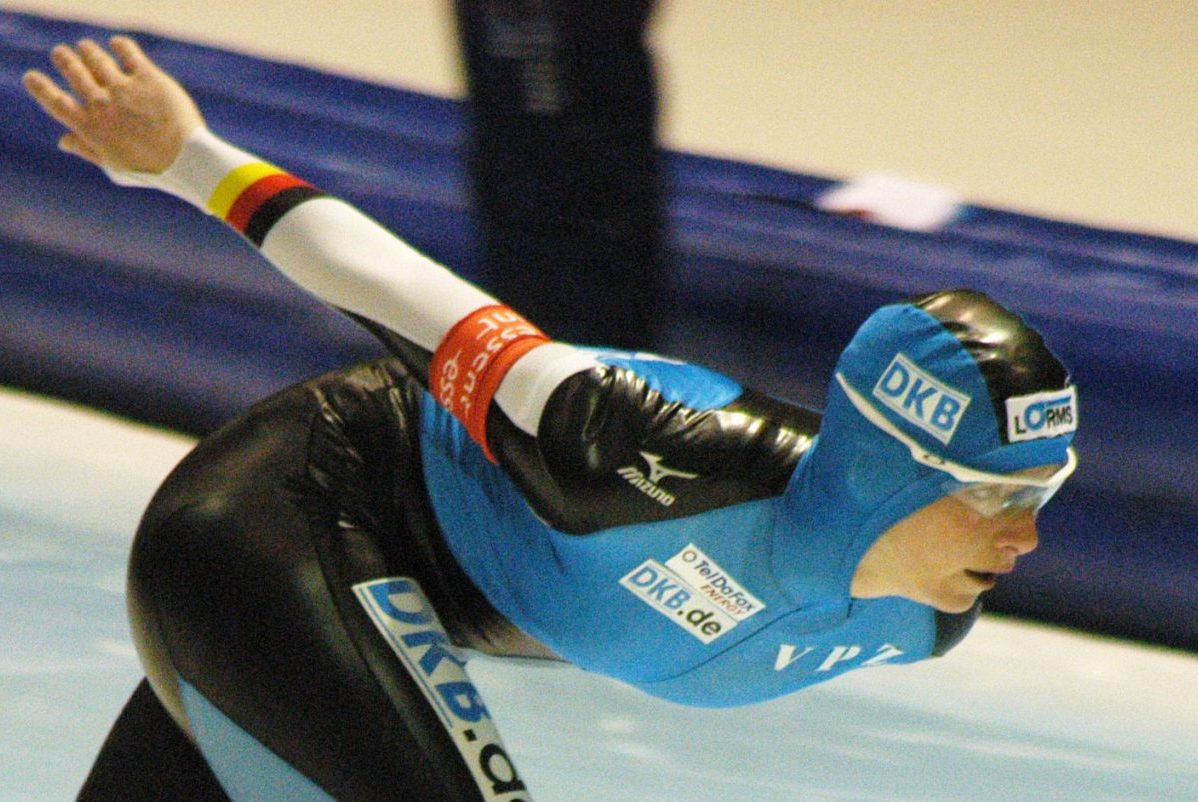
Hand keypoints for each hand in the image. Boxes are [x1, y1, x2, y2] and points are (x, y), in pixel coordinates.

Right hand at [23, 36, 204, 172]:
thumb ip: (87, 149)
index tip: (32, 77)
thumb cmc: (150, 169)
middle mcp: (101, 103)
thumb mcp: (113, 166)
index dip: (39, 87)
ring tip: (85, 47)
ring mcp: (123, 88)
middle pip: (73, 72)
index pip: (53, 101)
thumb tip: (63, 141)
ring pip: (96, 58)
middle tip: (62, 54)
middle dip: (64, 59)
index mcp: (88, 127)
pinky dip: (120, 46)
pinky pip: (128, 52)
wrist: (186, 160)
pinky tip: (117, 45)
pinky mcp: (148, 78)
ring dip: (87, 50)